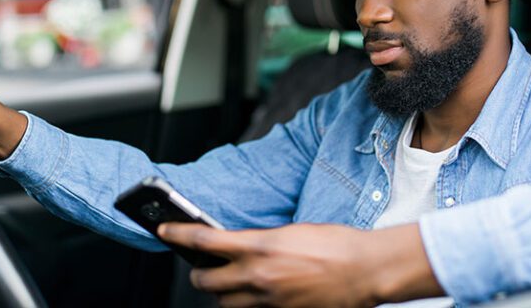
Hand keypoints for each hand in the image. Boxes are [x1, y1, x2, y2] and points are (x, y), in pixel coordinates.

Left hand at [157, 222, 442, 307]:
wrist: (366, 269)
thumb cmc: (336, 244)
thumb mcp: (291, 231)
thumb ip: (259, 241)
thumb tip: (239, 246)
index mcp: (260, 247)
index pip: (204, 240)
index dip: (178, 234)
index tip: (165, 230)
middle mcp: (258, 277)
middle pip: (205, 281)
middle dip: (198, 274)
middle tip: (201, 267)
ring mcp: (268, 302)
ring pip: (223, 304)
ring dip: (221, 294)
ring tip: (229, 284)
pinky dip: (245, 307)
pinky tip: (253, 298)